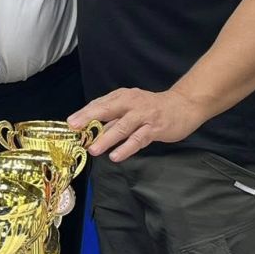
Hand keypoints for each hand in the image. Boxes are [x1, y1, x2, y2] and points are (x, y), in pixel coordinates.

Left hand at [68, 88, 207, 163]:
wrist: (183, 105)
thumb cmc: (153, 107)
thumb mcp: (131, 107)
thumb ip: (114, 117)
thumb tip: (93, 129)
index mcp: (122, 96)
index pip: (100, 104)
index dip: (84, 113)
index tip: (71, 123)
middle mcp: (131, 103)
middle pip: (107, 110)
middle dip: (89, 119)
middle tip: (75, 129)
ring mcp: (143, 115)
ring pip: (122, 127)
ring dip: (106, 138)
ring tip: (93, 150)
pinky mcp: (155, 128)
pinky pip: (138, 139)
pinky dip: (126, 148)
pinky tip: (116, 156)